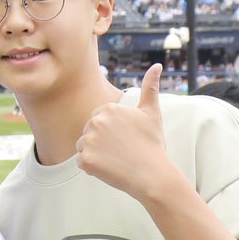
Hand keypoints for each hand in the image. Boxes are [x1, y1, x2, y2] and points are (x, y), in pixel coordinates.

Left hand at [76, 64, 176, 203]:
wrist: (152, 174)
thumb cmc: (152, 143)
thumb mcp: (151, 112)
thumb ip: (150, 87)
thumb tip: (157, 65)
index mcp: (108, 109)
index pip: (98, 119)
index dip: (111, 131)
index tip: (124, 138)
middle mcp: (95, 122)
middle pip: (89, 132)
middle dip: (101, 141)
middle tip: (122, 150)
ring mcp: (88, 141)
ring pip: (83, 146)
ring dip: (95, 153)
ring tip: (115, 158)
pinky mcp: (84, 160)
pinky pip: (81, 162)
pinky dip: (92, 167)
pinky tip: (109, 168)